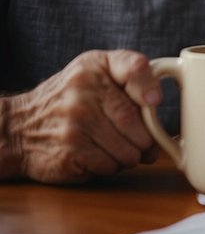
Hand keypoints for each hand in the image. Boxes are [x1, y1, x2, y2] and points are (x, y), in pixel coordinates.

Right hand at [1, 50, 161, 182]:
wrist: (18, 126)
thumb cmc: (69, 99)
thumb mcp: (93, 71)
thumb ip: (130, 76)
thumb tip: (158, 113)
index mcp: (95, 67)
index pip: (134, 67)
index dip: (149, 86)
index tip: (154, 101)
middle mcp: (83, 91)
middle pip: (135, 121)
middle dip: (146, 139)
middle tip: (143, 143)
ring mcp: (75, 122)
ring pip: (127, 148)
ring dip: (131, 156)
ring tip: (118, 149)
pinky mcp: (70, 151)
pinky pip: (110, 165)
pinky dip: (112, 166)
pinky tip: (99, 157)